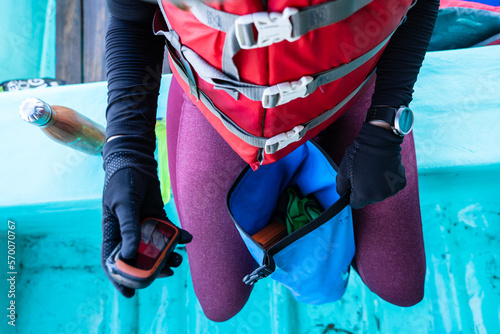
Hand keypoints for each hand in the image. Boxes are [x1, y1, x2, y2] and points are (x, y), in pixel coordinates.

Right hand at [101, 136, 191, 296]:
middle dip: (152, 269)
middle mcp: (128, 232)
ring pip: (156, 247)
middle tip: (167, 274)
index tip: (129, 294)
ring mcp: (143, 225)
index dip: (120, 279)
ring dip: (167, 254)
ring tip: (179, 259)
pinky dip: (177, 235)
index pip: (113, 261)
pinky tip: (187, 238)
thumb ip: (129, 229)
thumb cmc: (123, 182)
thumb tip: (130, 256)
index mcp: (113, 232)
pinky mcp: (157, 216)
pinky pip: (167, 231)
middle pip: (139, 258)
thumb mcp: (124, 205)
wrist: (136, 161)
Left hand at [336, 122, 405, 208]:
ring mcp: (391, 191)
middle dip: (365, 189)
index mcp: (363, 195)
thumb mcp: (342, 171)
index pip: (355, 203)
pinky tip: (384, 169)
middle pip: (368, 198)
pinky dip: (387, 180)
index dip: (352, 195)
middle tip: (364, 173)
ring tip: (374, 169)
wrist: (379, 141)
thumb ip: (341, 187)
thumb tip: (343, 195)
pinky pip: (391, 186)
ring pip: (380, 193)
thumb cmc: (358, 155)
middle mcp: (378, 196)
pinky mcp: (400, 184)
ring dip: (376, 185)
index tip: (353, 185)